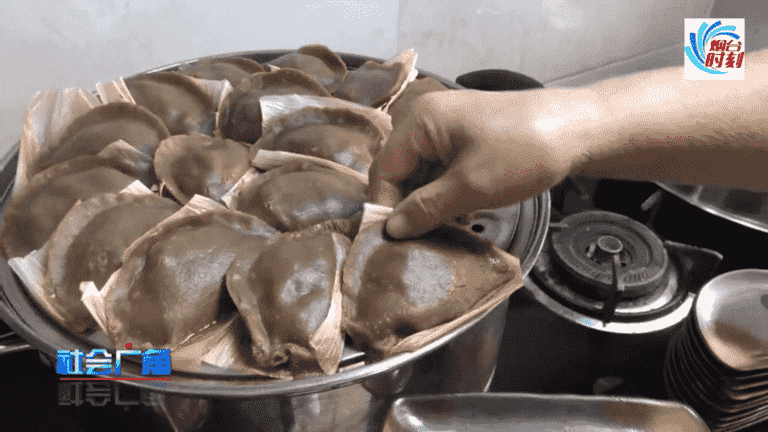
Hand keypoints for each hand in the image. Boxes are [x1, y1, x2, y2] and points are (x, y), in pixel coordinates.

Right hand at [369, 89, 596, 238]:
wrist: (580, 130)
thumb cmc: (523, 153)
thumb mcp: (471, 187)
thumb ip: (425, 209)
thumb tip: (391, 229)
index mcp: (420, 121)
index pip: (384, 169)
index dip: (385, 207)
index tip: (391, 243)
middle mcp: (427, 119)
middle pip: (400, 171)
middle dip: (407, 207)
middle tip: (416, 243)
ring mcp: (448, 129)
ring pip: (422, 174)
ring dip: (429, 204)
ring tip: (439, 233)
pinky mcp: (467, 139)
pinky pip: (442, 170)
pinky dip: (446, 194)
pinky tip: (459, 216)